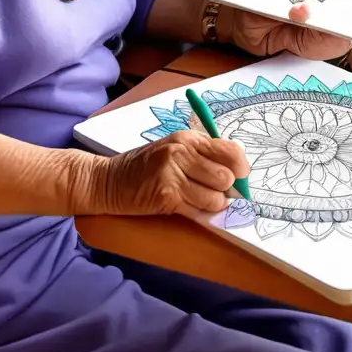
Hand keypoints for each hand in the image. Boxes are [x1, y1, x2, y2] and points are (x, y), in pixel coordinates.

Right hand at [94, 131, 250, 217]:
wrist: (110, 180)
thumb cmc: (146, 166)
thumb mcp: (174, 149)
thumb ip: (204, 155)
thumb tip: (239, 171)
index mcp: (188, 138)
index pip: (231, 150)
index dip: (241, 168)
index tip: (239, 177)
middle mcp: (181, 151)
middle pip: (226, 177)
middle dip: (225, 190)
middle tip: (212, 191)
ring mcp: (172, 173)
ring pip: (216, 198)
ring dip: (212, 204)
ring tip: (196, 199)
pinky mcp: (165, 196)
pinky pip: (198, 211)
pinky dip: (198, 213)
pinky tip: (185, 206)